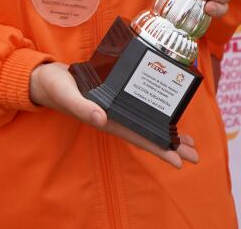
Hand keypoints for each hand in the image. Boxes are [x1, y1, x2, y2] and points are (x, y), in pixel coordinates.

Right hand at [28, 62, 198, 168]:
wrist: (45, 78)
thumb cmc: (56, 87)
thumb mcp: (67, 94)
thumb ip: (82, 107)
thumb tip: (101, 118)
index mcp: (106, 119)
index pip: (138, 137)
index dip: (159, 149)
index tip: (180, 161)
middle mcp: (114, 116)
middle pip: (147, 135)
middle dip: (171, 146)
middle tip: (195, 154)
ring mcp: (115, 108)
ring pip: (145, 124)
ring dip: (166, 134)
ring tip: (188, 142)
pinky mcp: (114, 96)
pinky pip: (138, 108)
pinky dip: (153, 113)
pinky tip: (164, 114)